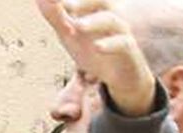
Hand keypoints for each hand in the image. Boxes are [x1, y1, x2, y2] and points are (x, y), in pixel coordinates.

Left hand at [36, 0, 156, 116]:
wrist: (119, 77)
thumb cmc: (93, 50)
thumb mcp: (70, 35)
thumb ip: (56, 17)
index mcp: (94, 10)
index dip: (72, 0)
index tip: (53, 0)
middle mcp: (109, 17)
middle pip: (103, 0)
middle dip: (86, 1)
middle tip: (67, 5)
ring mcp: (120, 33)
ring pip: (112, 20)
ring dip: (94, 22)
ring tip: (78, 25)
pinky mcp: (129, 51)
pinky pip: (123, 43)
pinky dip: (110, 44)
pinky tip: (97, 47)